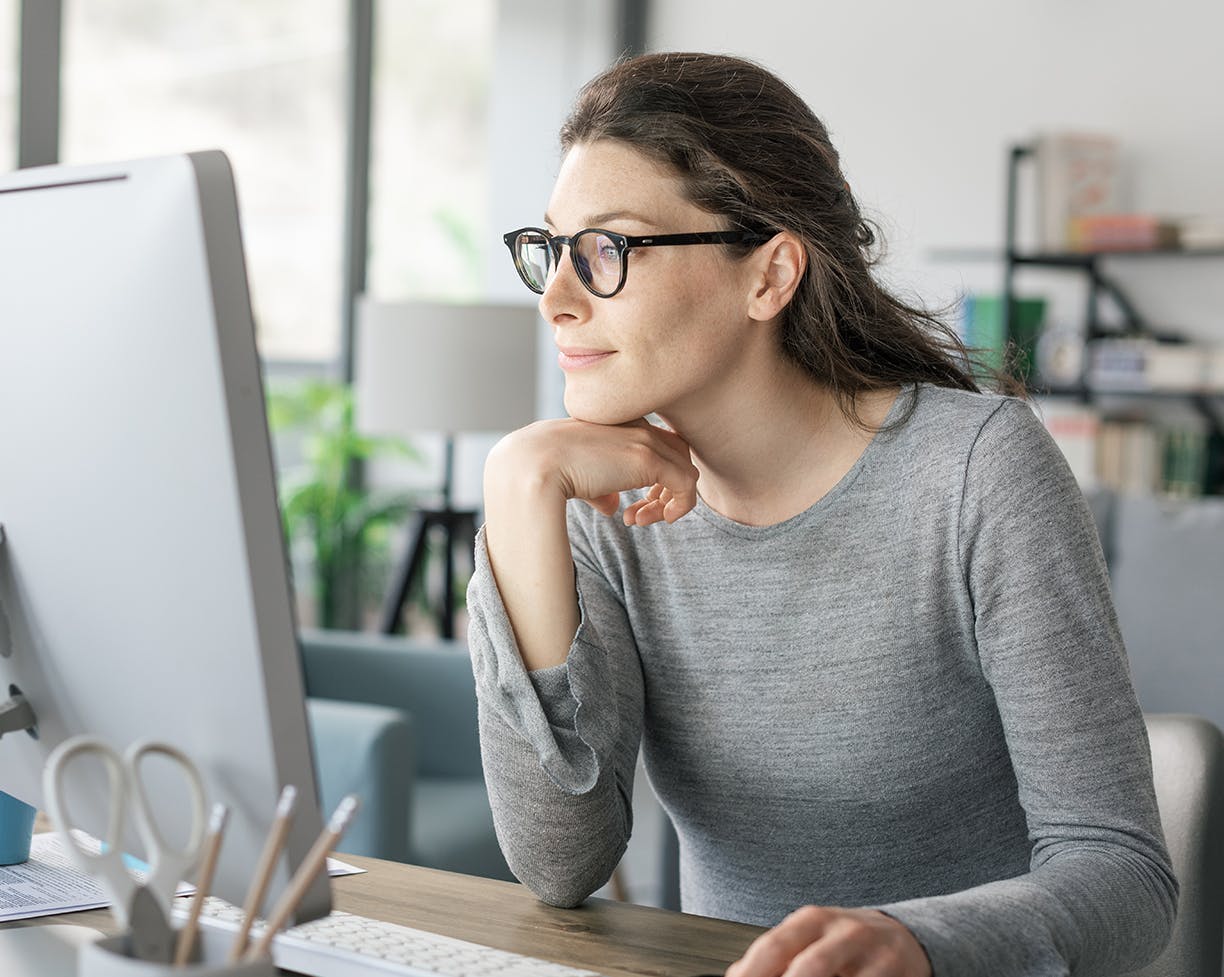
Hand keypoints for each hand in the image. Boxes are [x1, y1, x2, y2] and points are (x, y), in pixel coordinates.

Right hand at [488, 417, 699, 526]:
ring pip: (685, 471)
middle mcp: (637, 425)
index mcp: (620, 422)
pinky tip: (647, 521)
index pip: (658, 444)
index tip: (632, 504)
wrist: (535, 464)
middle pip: (677, 454)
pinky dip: (677, 507)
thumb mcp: (579, 476)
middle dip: (665, 488)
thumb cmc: (547, 469)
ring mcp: (645, 441)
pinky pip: (686, 485)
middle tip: (640, 513)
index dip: (654, 477)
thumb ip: (601, 488)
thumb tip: (613, 506)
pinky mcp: (650, 460)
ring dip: (668, 502)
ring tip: (639, 520)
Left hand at [726, 906, 930, 976]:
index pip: (773, 947)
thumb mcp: (809, 939)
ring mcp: (873, 954)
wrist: (901, 939)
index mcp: (812, 920)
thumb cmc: (844, 943)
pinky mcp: (895, 974)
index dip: (751, 973)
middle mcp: (843, 932)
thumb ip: (776, 957)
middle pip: (808, 967)